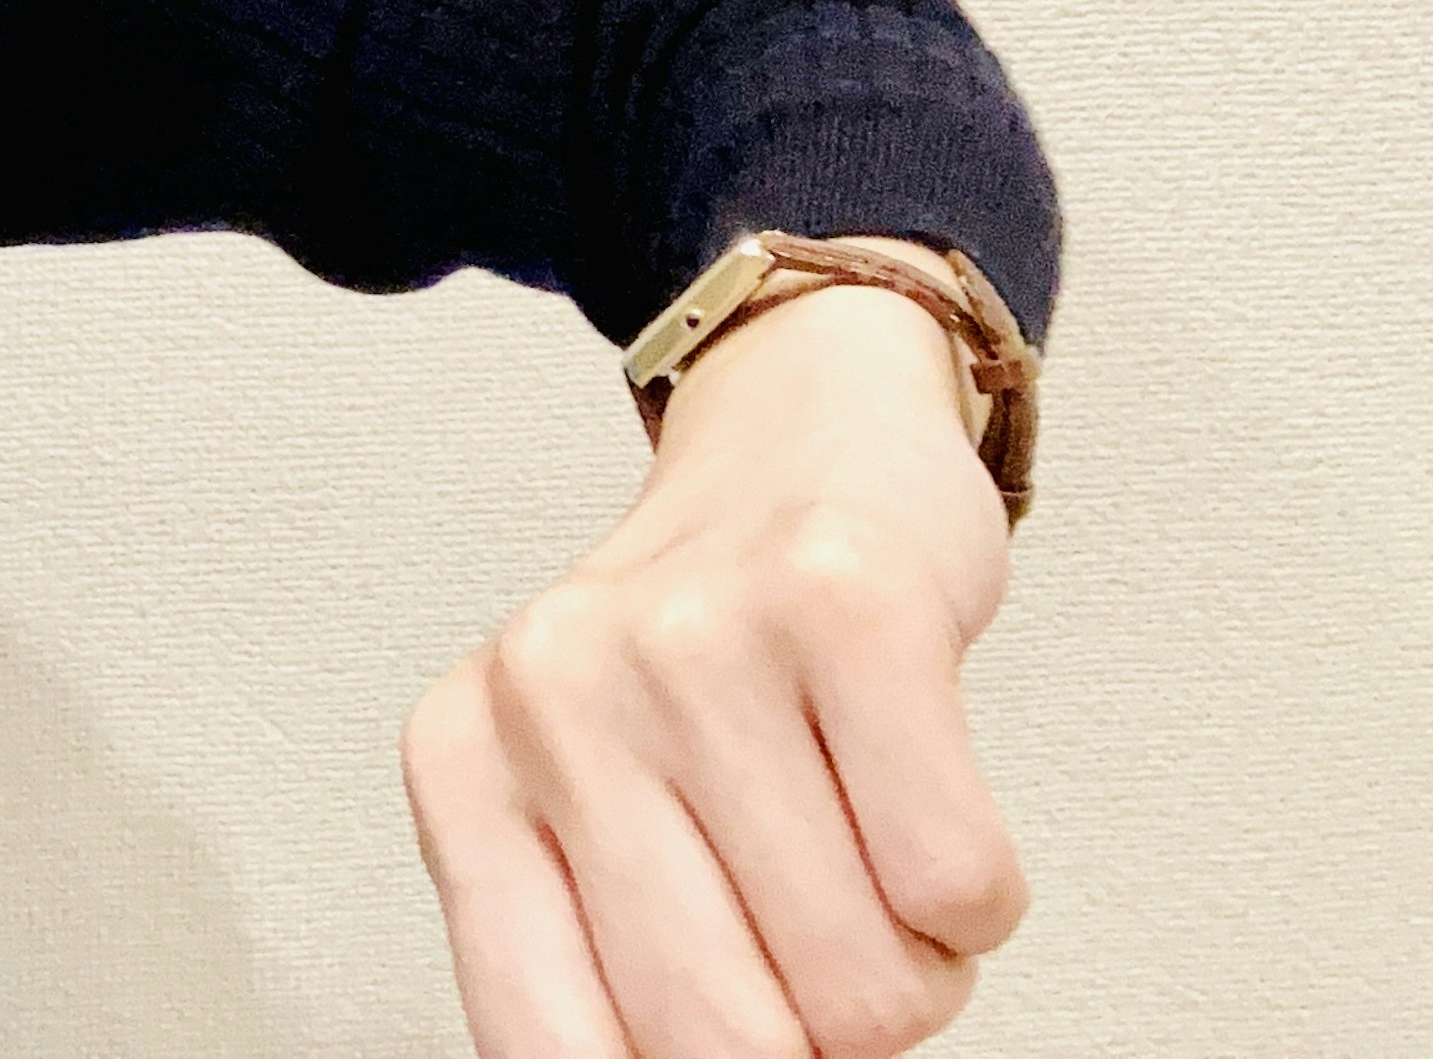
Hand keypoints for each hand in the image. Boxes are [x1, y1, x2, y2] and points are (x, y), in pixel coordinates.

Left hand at [401, 272, 1025, 1056]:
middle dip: (813, 1034)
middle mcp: (552, 691)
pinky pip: (956, 885)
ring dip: (904, 963)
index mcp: (461, 768)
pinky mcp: (845, 599)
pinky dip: (971, 896)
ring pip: (865, 989)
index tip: (740, 1041)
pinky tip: (911, 790)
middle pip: (729, 1044)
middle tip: (809, 932)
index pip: (557, 1056)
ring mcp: (694, 636)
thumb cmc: (699, 657)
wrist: (797, 435)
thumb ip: (598, 966)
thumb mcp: (584, 801)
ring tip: (859, 842)